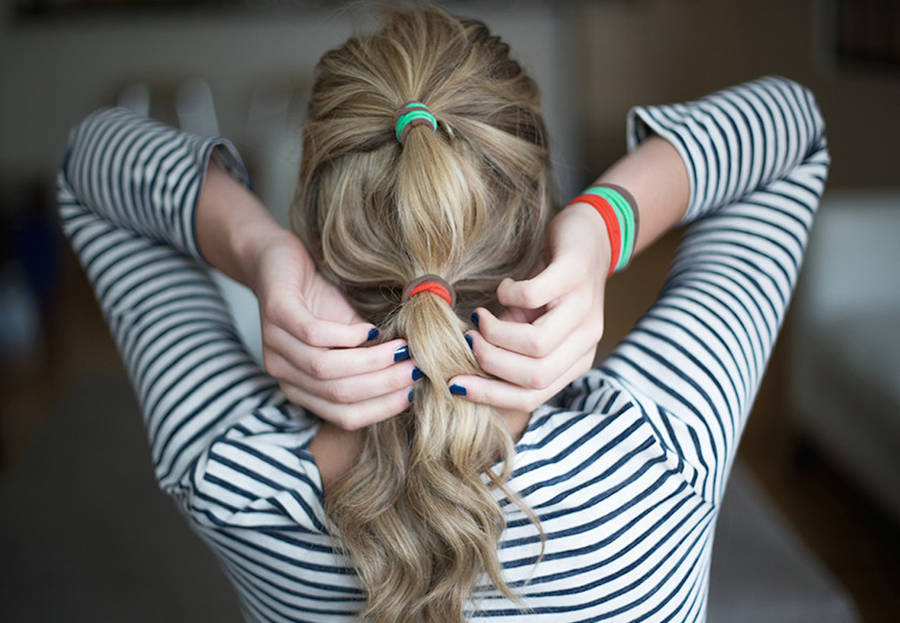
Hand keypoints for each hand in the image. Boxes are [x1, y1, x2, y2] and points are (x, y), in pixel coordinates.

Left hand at [251, 231, 419, 429]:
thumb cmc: (319, 302)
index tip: (417, 391)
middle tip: (417, 368)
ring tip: (400, 349)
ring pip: (326, 369)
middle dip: (384, 385)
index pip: (345, 416)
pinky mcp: (276, 313)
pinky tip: (367, 329)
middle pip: (338, 395)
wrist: (279, 260)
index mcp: (302, 390)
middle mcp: (284, 375)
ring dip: (370, 362)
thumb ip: (373, 359)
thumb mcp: (352, 337)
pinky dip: (345, 335)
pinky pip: (313, 335)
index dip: (383, 408)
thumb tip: (416, 377)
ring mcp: (275, 346)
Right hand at [448, 203, 610, 412]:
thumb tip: (467, 368)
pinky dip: (507, 295)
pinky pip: (533, 296)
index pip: (533, 396)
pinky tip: (505, 288)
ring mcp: (584, 307)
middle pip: (535, 377)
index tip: (453, 383)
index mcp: (575, 360)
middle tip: (469, 340)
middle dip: (490, 363)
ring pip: (537, 345)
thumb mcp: (531, 324)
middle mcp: (586, 340)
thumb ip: (509, 349)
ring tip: (481, 316)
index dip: (490, 395)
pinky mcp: (575, 273)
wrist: (589, 236)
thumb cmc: (552, 286)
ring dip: (495, 333)